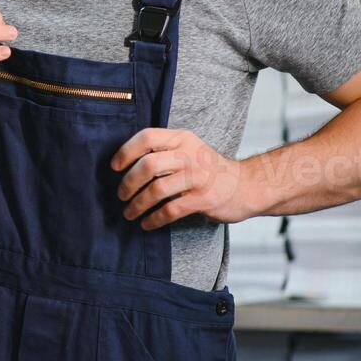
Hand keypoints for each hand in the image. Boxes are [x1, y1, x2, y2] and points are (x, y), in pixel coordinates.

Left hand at [111, 127, 259, 229]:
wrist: (246, 186)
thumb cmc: (207, 169)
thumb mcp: (188, 149)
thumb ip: (163, 151)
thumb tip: (124, 164)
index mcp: (182, 139)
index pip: (147, 137)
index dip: (126, 151)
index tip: (114, 167)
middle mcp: (190, 155)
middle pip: (148, 165)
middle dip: (128, 183)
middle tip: (121, 195)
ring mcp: (198, 177)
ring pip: (157, 190)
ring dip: (137, 204)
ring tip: (129, 213)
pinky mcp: (203, 199)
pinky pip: (170, 210)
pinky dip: (154, 219)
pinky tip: (146, 223)